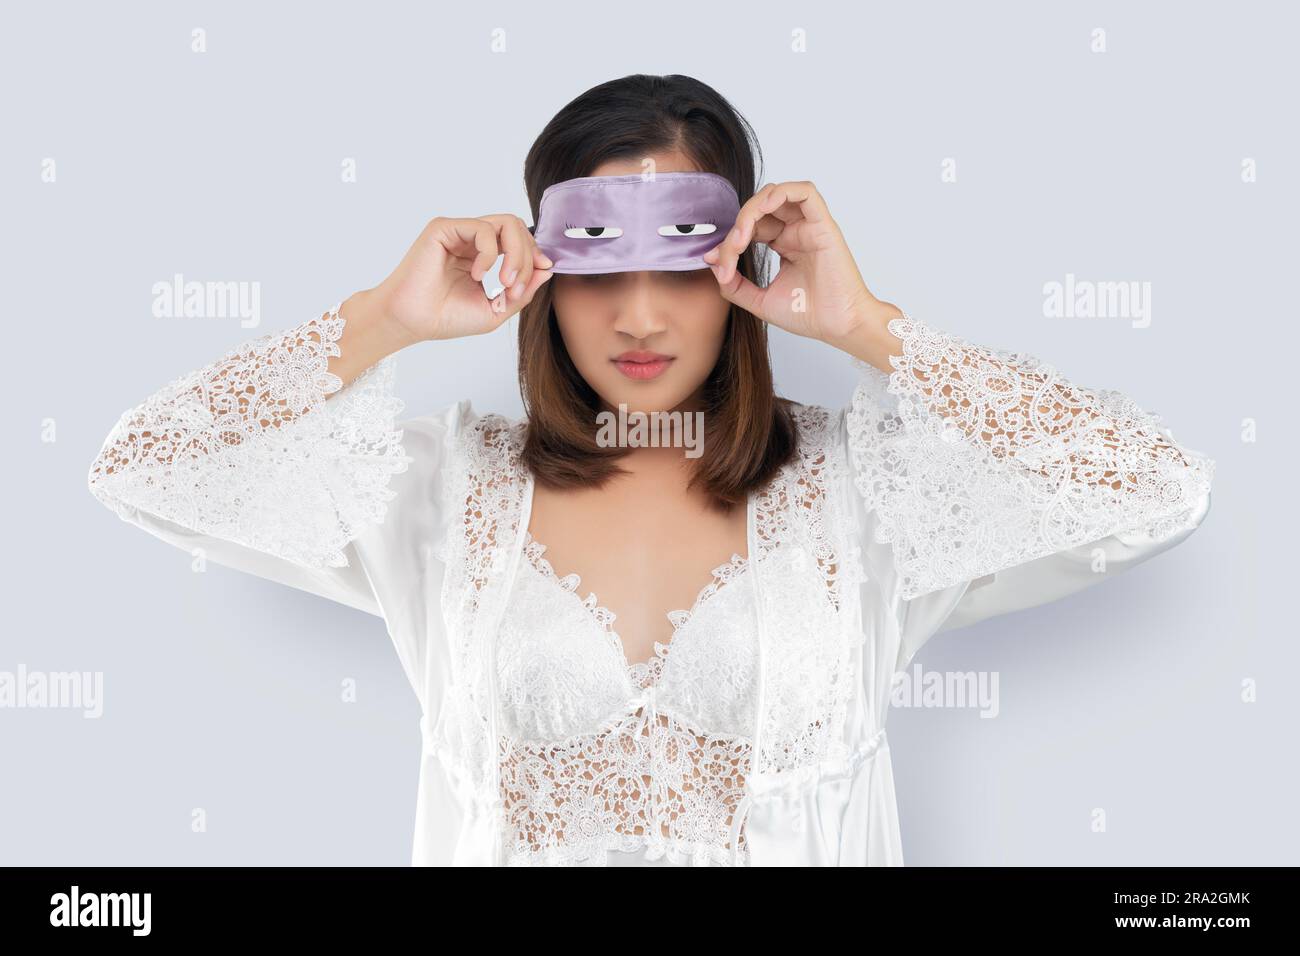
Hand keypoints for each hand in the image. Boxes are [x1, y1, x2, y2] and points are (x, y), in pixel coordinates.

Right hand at [371, 215, 553, 342]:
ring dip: (515, 255)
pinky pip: (483, 228)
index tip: (544, 269)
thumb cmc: (446, 318)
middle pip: (517, 228)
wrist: (413, 322)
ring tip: (504, 284)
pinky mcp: (444, 228)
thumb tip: (548, 268)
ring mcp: (458, 232)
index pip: (519, 240)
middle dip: (527, 257)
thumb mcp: (496, 309)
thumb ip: (522, 290)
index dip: (535, 253)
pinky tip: (478, 275)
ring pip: (506, 223)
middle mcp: (471, 240)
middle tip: (516, 288)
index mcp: (482, 256)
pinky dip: (489, 253)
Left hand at [702, 181, 893, 346]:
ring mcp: (809, 227)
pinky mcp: (823, 225)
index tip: (715, 261)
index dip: (729, 239)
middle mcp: (796, 232)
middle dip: (737, 227)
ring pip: (777, 195)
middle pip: (759, 210)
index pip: (750, 228)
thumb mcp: (759, 301)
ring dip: (752, 208)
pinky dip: (781, 193)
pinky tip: (764, 208)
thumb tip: (712, 263)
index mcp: (784, 245)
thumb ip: (734, 285)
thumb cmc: (807, 315)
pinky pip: (805, 192)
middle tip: (728, 252)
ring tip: (741, 235)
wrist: (837, 326)